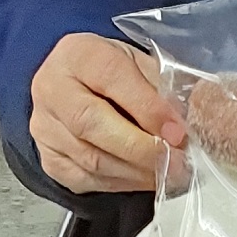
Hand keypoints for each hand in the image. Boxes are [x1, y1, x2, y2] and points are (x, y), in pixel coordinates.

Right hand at [30, 33, 184, 194]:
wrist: (77, 87)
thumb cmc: (112, 73)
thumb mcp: (139, 64)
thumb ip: (161, 86)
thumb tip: (191, 117)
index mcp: (78, 54)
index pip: (111, 78)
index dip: (147, 108)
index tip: (177, 130)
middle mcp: (52, 88)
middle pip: (92, 124)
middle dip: (142, 148)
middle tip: (177, 160)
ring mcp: (45, 127)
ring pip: (91, 158)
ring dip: (137, 171)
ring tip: (170, 172)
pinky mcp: (48, 158)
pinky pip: (86, 179)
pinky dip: (122, 183)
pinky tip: (146, 178)